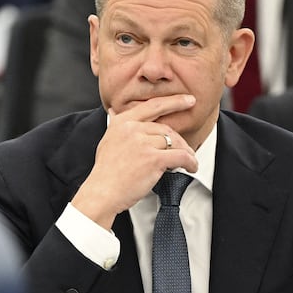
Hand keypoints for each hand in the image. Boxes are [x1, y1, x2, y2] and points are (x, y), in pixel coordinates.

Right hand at [71, 95, 198, 228]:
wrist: (101, 193)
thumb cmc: (105, 172)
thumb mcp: (107, 141)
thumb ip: (114, 125)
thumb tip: (113, 111)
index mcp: (122, 122)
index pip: (152, 106)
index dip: (173, 102)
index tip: (188, 100)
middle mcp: (132, 129)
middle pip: (166, 129)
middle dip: (179, 140)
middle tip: (188, 148)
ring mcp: (143, 143)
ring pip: (174, 142)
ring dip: (186, 152)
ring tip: (190, 160)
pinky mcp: (153, 159)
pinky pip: (180, 156)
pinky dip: (190, 162)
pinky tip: (191, 167)